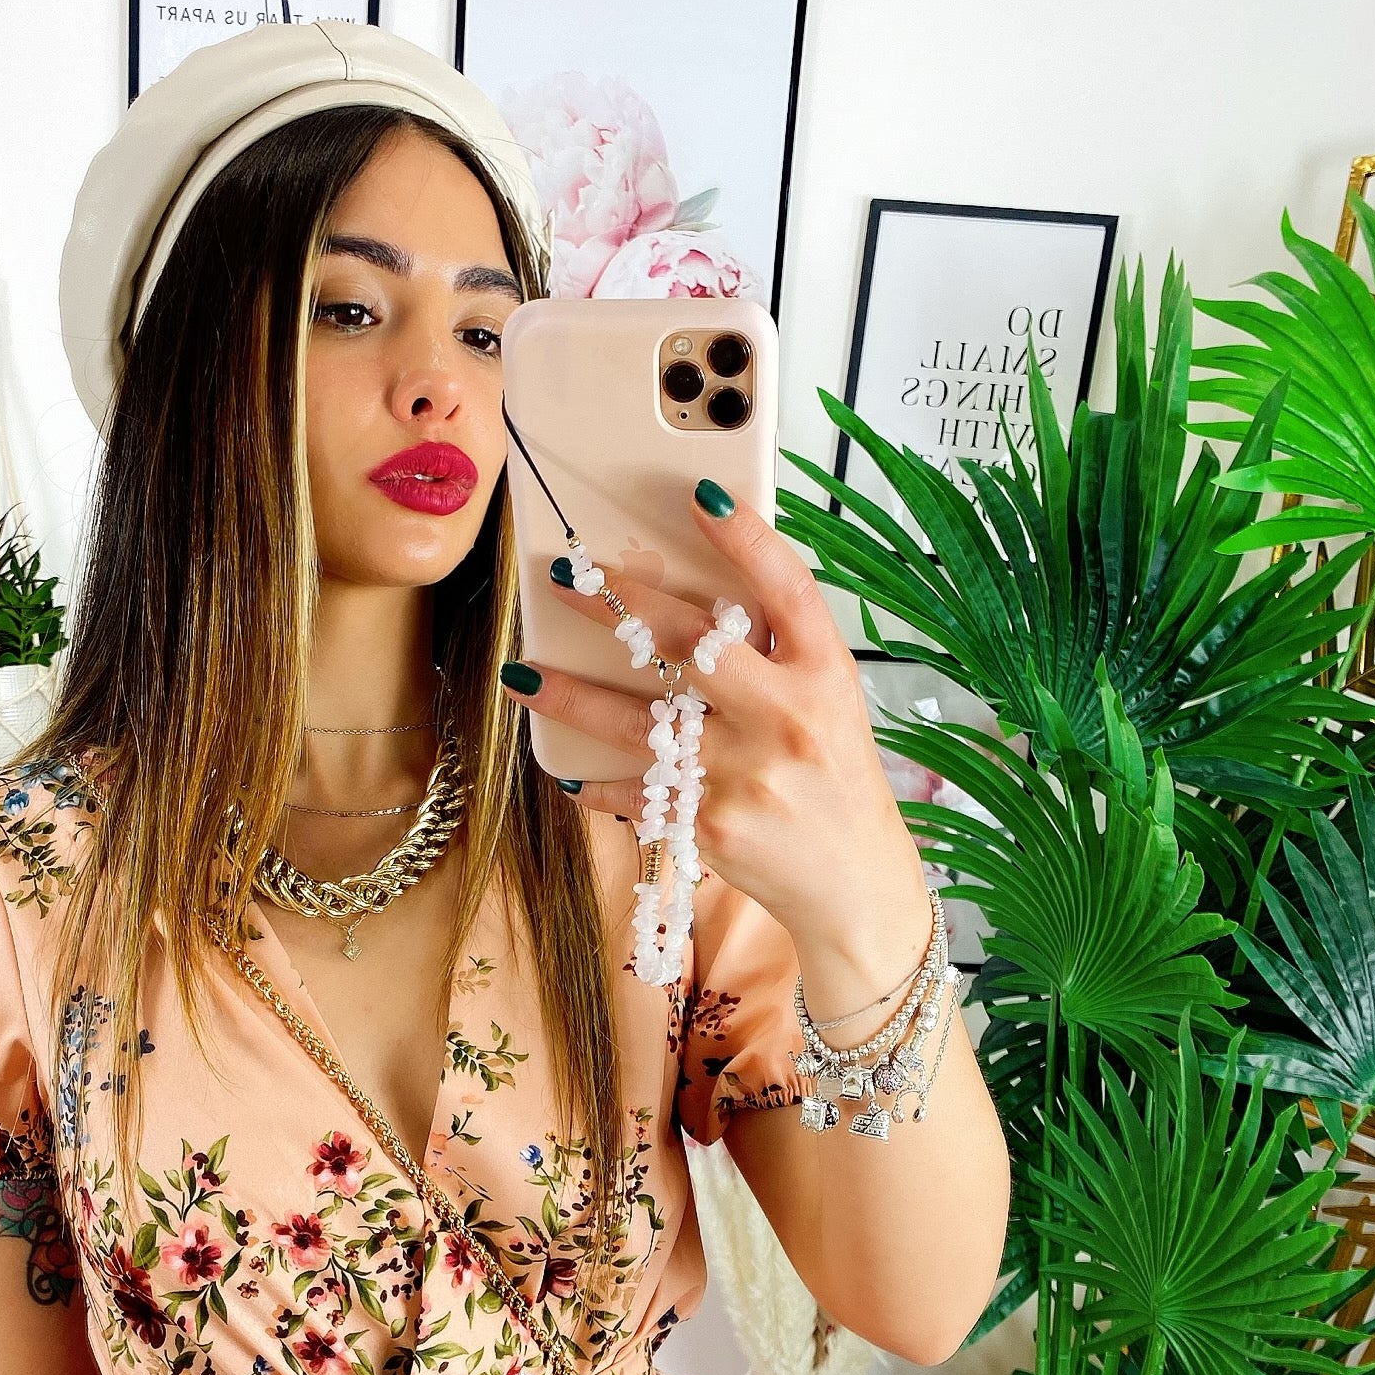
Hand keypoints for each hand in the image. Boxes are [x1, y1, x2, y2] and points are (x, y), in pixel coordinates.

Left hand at [499, 480, 934, 1011]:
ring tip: (521, 673)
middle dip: (619, 606)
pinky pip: (636, 792)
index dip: (744, 537)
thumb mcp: (831, 703)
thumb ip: (777, 652)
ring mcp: (745, 773)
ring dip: (571, 696)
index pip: (786, 588)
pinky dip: (596, 783)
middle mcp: (787, 717)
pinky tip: (564, 769)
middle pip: (692, 644)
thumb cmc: (834, 779)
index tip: (698, 493)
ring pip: (639, 723)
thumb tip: (697, 600)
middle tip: (567, 577)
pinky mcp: (711, 824)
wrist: (853, 881)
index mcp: (825, 674)